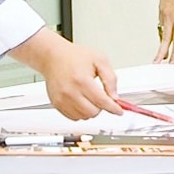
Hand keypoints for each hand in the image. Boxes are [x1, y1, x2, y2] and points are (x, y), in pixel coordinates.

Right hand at [7, 28, 123, 119]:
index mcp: (82, 80)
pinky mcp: (57, 104)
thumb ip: (110, 79)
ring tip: (90, 97)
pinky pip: (74, 118)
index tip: (119, 111)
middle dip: (101, 107)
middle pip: (93, 112)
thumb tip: (115, 96)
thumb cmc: (75, 56)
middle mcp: (70, 92)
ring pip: (84, 117)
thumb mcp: (100, 60)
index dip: (114, 108)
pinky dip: (81, 113)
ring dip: (91, 111)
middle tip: (101, 97)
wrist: (53, 56)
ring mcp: (62, 99)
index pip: (102, 101)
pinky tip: (81, 101)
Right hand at [154, 0, 173, 63]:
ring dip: (163, 42)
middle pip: (165, 40)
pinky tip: (168, 34)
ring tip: (163, 54)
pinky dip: (164, 31)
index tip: (172, 62)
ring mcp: (163, 13)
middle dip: (160, 53)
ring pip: (163, 32)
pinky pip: (162, 24)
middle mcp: (169, 17)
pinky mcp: (160, 9)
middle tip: (156, 63)